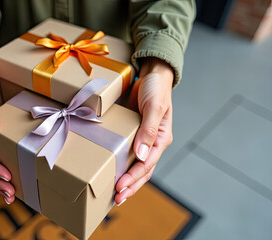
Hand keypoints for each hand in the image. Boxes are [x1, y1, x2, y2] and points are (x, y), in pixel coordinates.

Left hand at [114, 58, 173, 205]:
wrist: (152, 75)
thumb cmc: (155, 88)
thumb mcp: (154, 106)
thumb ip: (149, 130)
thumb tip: (142, 156)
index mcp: (162, 139)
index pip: (147, 164)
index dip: (134, 178)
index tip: (120, 188)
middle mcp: (153, 143)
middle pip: (143, 172)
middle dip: (131, 186)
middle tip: (116, 199)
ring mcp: (143, 140)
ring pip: (136, 167)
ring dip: (127, 181)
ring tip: (115, 195)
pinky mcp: (133, 134)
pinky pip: (128, 154)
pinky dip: (122, 166)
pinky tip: (112, 173)